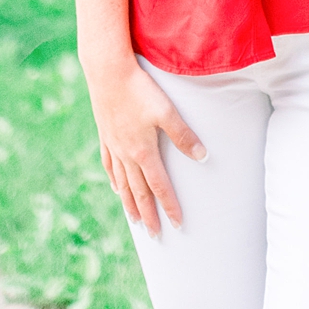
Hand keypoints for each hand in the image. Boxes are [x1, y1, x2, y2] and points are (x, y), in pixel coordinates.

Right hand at [83, 53, 206, 235]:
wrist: (106, 72)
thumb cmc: (140, 90)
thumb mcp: (166, 111)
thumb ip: (184, 135)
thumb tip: (203, 157)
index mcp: (144, 152)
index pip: (160, 187)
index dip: (170, 206)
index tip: (177, 225)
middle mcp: (127, 155)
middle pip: (139, 192)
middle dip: (149, 214)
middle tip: (155, 235)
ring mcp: (113, 146)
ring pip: (123, 183)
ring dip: (130, 203)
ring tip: (136, 221)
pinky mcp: (105, 135)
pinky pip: (109, 165)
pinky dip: (114, 180)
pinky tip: (116, 188)